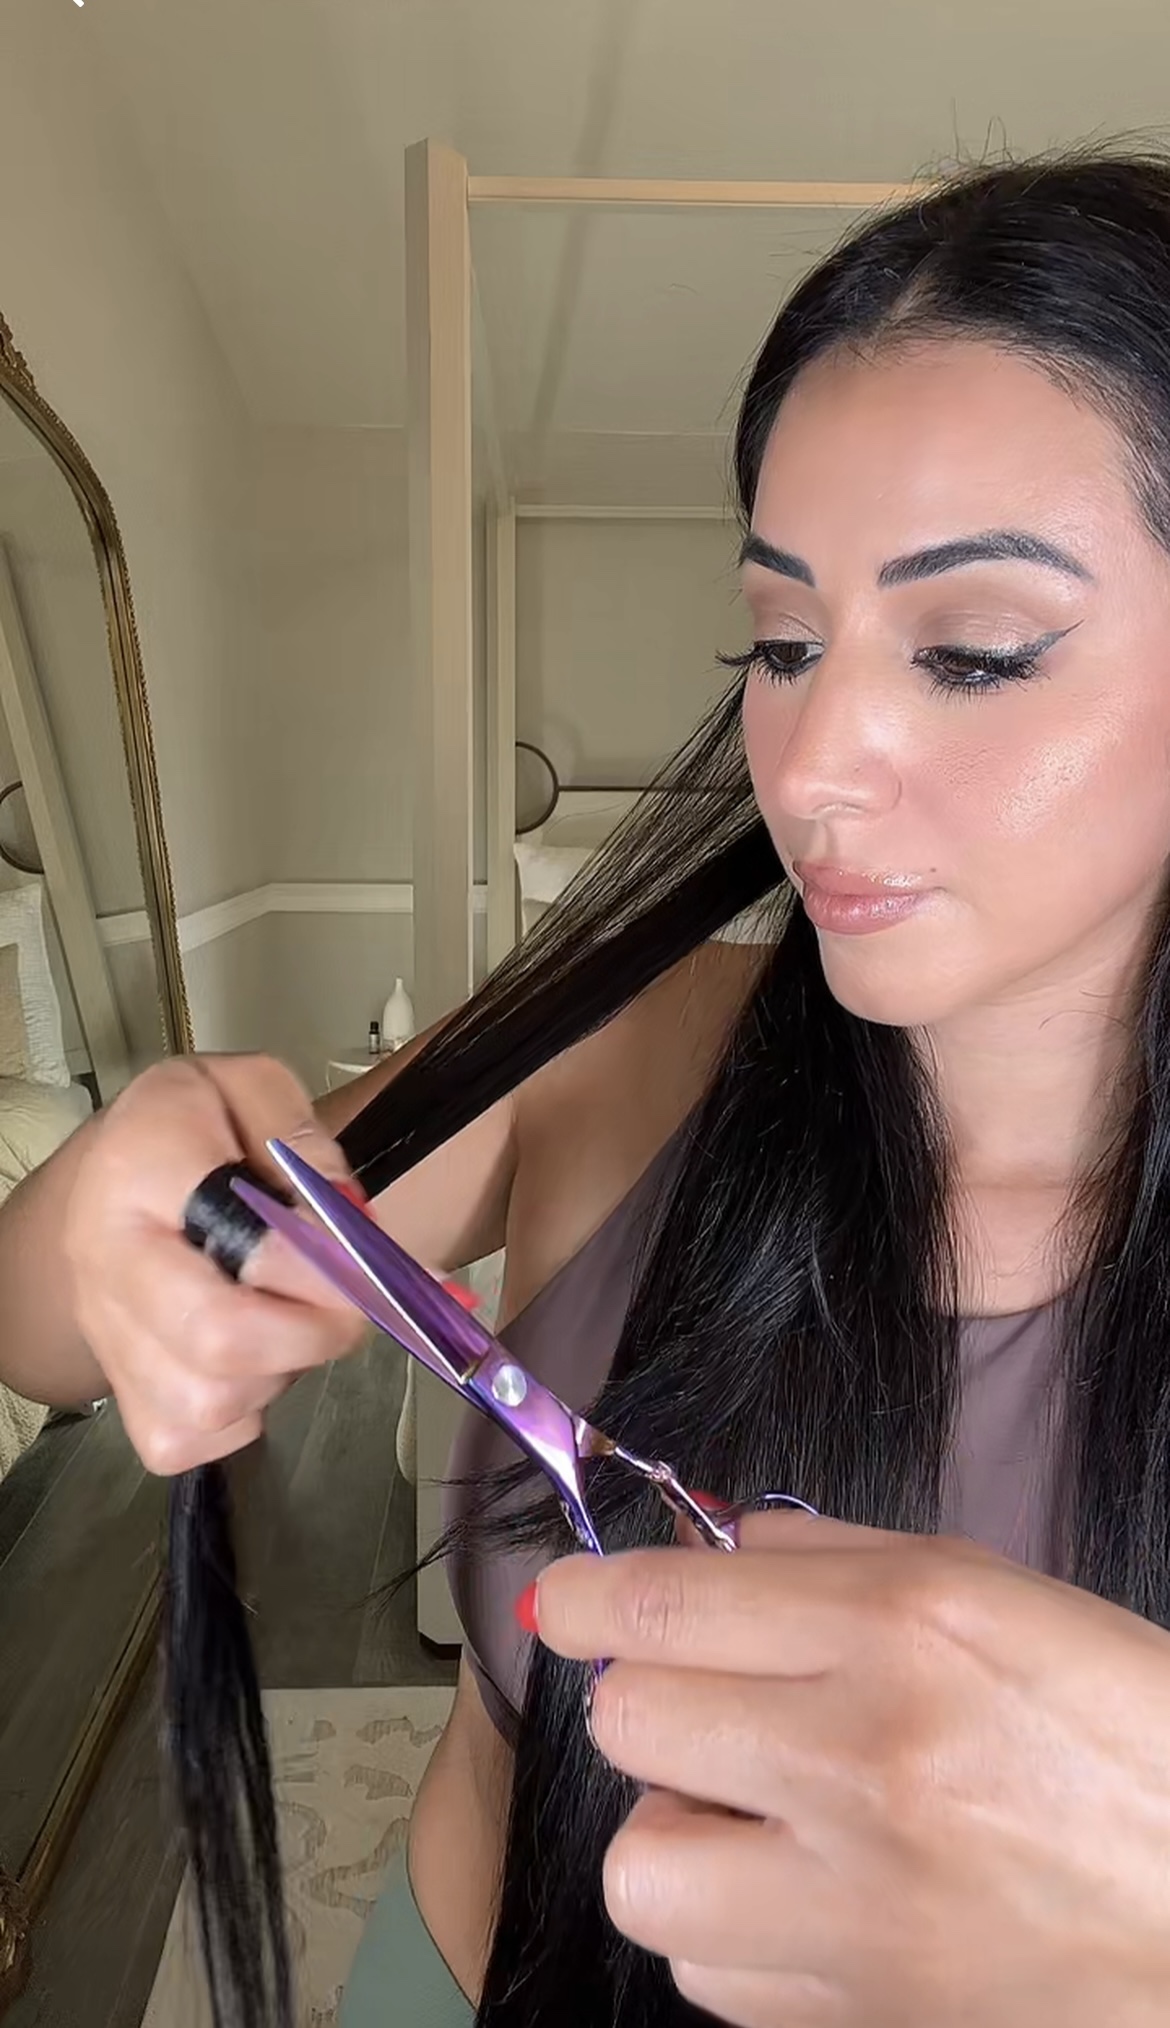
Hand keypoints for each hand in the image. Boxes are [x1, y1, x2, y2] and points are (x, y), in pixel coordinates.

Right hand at [65, 1055, 366, 1472]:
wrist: (116, 1169)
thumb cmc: (197, 1125)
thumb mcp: (255, 1088)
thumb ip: (306, 1143)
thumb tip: (347, 1223)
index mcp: (140, 1166)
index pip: (239, 1238)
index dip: (324, 1265)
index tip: (370, 1261)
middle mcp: (107, 1258)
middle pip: (218, 1339)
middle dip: (312, 1332)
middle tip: (351, 1305)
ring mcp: (106, 1333)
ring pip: (206, 1403)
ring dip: (280, 1373)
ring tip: (292, 1322)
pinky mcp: (118, 1389)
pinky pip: (183, 1440)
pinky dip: (240, 1417)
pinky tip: (256, 1363)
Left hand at [535, 1512, 1169, 2026]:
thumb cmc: (1133, 1732)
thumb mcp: (1000, 1593)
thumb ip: (836, 1559)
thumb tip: (711, 1541)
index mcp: (905, 1629)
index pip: (663, 1603)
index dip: (583, 1596)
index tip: (567, 1600)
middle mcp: (866, 1759)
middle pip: (629, 1719)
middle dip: (653, 1695)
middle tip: (717, 1701)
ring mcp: (861, 1903)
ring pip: (640, 1866)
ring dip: (677, 1826)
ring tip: (759, 1810)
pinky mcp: (866, 2012)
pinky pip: (708, 1975)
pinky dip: (732, 1930)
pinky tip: (805, 1892)